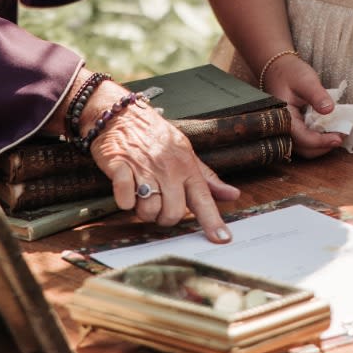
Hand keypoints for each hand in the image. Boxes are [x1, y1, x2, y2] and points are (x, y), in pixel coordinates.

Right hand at [90, 94, 240, 241]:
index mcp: (187, 166)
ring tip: (142, 193)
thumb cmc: (156, 137)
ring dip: (143, 210)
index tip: (222, 238)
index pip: (204, 198)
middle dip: (164, 217)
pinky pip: (124, 199)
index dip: (212, 220)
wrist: (122, 114)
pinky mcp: (120, 166)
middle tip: (158, 205)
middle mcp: (168, 168)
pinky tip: (127, 188)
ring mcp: (144, 168)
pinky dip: (124, 200)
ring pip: (148, 210)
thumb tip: (233, 194)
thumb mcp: (186, 153)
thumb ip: (207, 178)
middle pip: (172, 213)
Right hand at [264, 56, 345, 158]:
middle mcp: (282, 128)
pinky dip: (318, 139)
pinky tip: (330, 130)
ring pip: (305, 147)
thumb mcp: (306, 80)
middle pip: (304, 149)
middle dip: (324, 146)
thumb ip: (317, 95)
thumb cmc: (290, 72)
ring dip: (322, 145)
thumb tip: (329, 110)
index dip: (322, 142)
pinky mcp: (293, 127)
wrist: (278, 68)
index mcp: (283, 118)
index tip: (339, 138)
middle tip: (343, 136)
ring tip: (338, 134)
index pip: (303, 138)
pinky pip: (305, 140)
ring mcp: (287, 129)